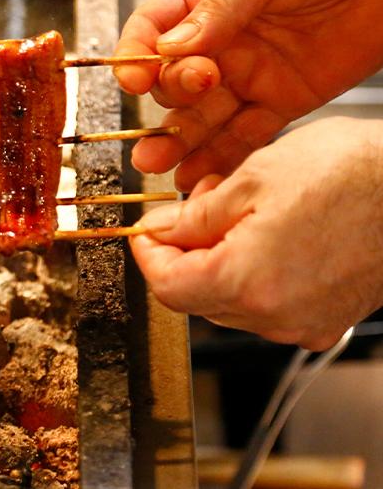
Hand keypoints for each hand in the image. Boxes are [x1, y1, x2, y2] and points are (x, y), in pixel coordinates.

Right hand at [114, 0, 382, 191]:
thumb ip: (218, 4)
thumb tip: (170, 48)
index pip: (151, 29)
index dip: (136, 56)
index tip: (134, 79)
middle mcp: (218, 38)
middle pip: (174, 78)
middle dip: (174, 91)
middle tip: (201, 84)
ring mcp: (248, 71)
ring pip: (201, 115)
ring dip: (176, 141)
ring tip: (156, 163)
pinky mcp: (281, 100)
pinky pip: (244, 135)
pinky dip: (219, 158)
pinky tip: (193, 176)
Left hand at [131, 117, 382, 349]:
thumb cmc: (349, 172)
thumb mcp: (251, 179)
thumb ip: (193, 216)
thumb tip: (159, 232)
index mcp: (246, 282)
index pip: (167, 285)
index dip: (148, 254)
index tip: (145, 229)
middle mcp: (274, 316)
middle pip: (196, 296)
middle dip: (183, 251)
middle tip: (193, 205)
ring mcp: (305, 323)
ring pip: (230, 301)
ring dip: (217, 259)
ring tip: (234, 209)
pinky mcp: (328, 319)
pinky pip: (268, 304)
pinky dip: (252, 273)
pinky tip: (264, 233)